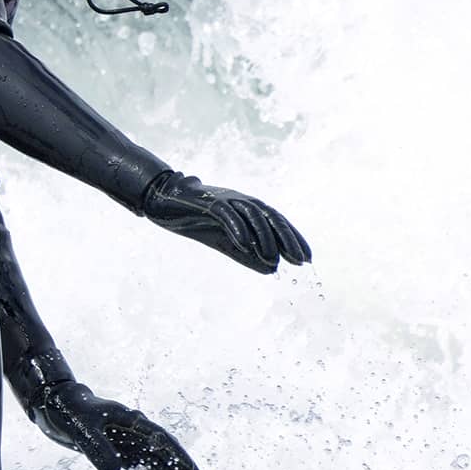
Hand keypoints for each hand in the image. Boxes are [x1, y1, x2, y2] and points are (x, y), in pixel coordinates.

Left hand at [29, 381, 203, 469]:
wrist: (55, 405)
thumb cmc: (69, 410)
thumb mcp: (82, 429)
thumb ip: (99, 449)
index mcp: (131, 420)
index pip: (161, 441)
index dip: (178, 458)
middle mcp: (134, 432)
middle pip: (164, 454)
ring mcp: (127, 442)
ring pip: (155, 464)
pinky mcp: (118, 452)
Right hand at [141, 171, 311, 274]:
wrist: (165, 199)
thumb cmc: (197, 219)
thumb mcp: (225, 242)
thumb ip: (247, 255)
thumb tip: (272, 270)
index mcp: (247, 208)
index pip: (276, 222)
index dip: (293, 238)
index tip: (306, 259)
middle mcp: (241, 200)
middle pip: (271, 217)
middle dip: (287, 238)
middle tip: (300, 261)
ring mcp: (225, 199)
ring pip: (252, 214)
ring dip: (264, 237)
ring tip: (273, 259)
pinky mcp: (207, 202)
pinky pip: (226, 214)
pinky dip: (236, 228)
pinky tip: (244, 245)